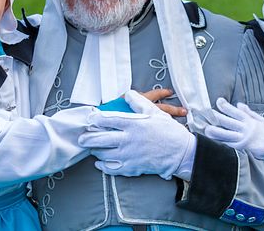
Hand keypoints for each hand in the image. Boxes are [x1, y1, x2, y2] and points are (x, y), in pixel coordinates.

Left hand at [78, 89, 195, 179]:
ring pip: (103, 154)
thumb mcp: (155, 112)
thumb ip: (138, 101)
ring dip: (95, 151)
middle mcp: (127, 140)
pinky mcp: (132, 168)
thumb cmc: (169, 132)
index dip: (95, 120)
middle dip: (87, 138)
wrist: (181, 153)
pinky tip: (100, 163)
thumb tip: (127, 94)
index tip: (90, 120)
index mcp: (132, 125)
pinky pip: (111, 168)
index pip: (106, 120)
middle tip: (82, 138)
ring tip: (92, 148)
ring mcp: (128, 155)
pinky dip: (103, 166)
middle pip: (100, 139)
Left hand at [204, 98, 263, 159]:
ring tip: (206, 129)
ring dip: (216, 132)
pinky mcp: (243, 148)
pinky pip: (230, 145)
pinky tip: (214, 142)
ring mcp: (243, 139)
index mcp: (250, 121)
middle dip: (217, 117)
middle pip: (228, 122)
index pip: (235, 112)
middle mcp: (245, 129)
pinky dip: (222, 143)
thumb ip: (249, 113)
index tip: (218, 101)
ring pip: (227, 134)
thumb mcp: (262, 120)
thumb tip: (238, 104)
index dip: (226, 106)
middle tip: (206, 113)